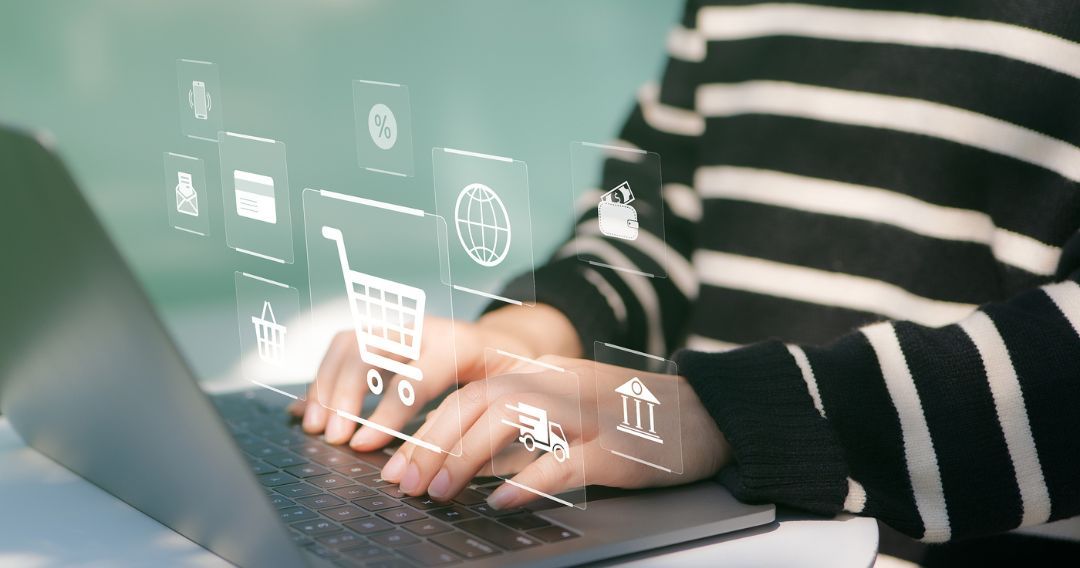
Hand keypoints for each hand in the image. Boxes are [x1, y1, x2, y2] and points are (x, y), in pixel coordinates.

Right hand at [290, 305, 580, 450]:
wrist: (503, 342)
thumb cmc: (507, 376)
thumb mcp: (511, 393)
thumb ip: (484, 421)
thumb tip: (455, 464)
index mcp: (460, 344)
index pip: (416, 375)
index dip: (387, 412)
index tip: (363, 446)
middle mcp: (423, 328)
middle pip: (371, 349)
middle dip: (347, 395)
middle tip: (335, 438)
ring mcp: (398, 327)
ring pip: (350, 342)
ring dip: (326, 384)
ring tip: (316, 427)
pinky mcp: (381, 335)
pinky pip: (341, 347)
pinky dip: (322, 378)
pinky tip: (311, 411)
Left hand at [379, 355, 731, 508]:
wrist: (707, 413)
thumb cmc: (632, 420)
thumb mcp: (569, 417)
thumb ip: (521, 438)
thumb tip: (465, 468)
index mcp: (546, 375)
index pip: (472, 391)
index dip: (428, 427)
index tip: (397, 464)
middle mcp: (562, 385)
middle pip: (482, 401)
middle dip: (434, 443)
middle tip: (405, 485)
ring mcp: (591, 413)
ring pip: (514, 419)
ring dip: (468, 456)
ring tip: (439, 492)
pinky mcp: (619, 446)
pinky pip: (566, 461)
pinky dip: (528, 481)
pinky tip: (501, 501)